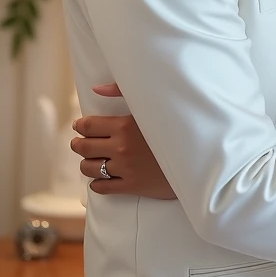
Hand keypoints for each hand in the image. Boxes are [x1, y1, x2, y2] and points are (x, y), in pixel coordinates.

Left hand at [71, 83, 176, 199]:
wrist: (196, 157)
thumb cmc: (174, 127)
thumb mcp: (152, 106)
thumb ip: (122, 92)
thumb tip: (96, 89)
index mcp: (125, 126)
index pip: (88, 126)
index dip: (81, 126)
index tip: (81, 126)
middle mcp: (121, 148)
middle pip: (84, 147)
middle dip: (78, 144)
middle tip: (80, 142)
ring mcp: (125, 169)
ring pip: (89, 168)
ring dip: (86, 163)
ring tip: (90, 159)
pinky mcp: (131, 186)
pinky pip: (101, 187)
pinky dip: (97, 182)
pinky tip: (103, 176)